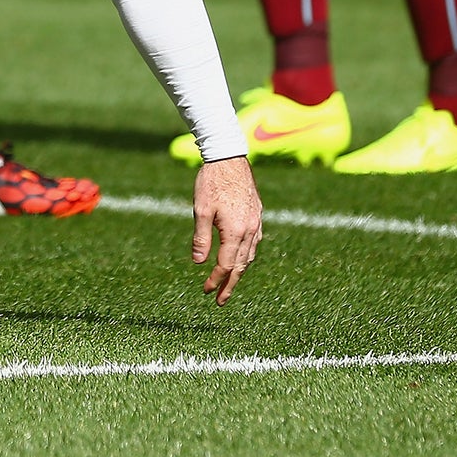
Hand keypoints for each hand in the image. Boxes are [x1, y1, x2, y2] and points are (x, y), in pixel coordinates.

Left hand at [191, 155, 262, 304]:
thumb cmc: (211, 181)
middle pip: (241, 265)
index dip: (216, 280)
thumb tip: (199, 263)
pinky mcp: (257, 215)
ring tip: (229, 283)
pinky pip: (254, 243)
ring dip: (239, 271)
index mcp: (235, 231)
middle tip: (220, 300)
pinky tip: (240, 257)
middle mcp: (250, 230)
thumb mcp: (200, 210)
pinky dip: (246, 256)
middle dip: (230, 284)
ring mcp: (256, 222)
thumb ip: (201, 238)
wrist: (229, 156)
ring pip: (250, 255)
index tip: (206, 291)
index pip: (225, 265)